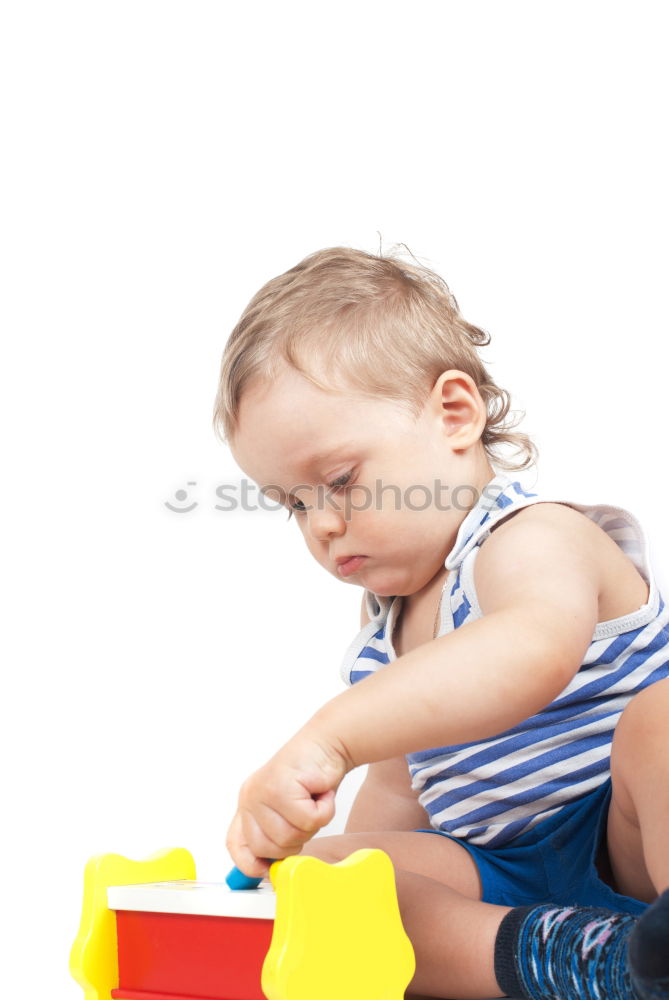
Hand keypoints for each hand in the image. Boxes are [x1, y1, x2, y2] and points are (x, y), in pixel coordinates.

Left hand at [226, 725, 349, 877]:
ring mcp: (263, 792)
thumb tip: (271, 868)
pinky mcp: (281, 787)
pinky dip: (323, 811)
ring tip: (313, 800)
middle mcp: (250, 798)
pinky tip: (321, 792)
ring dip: (312, 823)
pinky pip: (308, 820)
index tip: (268, 869)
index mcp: (248, 805)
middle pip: (265, 848)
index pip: (235, 844)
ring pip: (288, 837)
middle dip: (294, 841)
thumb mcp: (287, 809)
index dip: (249, 864)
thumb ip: (276, 834)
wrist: (327, 743)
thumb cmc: (312, 777)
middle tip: (306, 817)